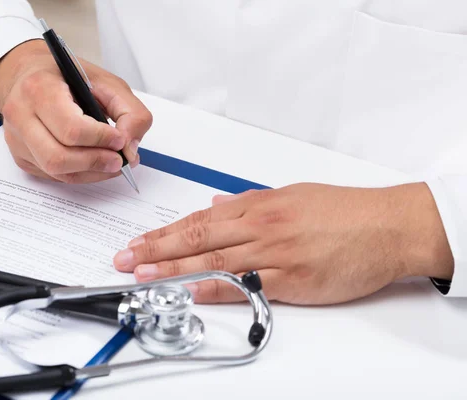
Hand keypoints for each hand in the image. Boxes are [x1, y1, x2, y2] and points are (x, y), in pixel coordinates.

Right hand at [0, 40, 151, 183]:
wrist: (29, 75)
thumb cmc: (67, 78)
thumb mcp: (107, 82)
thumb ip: (130, 112)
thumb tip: (130, 150)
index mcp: (39, 88)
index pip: (71, 128)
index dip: (100, 140)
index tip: (120, 140)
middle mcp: (20, 114)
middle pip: (58, 157)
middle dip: (95, 162)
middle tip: (118, 159)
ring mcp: (16, 139)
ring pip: (55, 171)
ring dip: (90, 172)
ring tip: (110, 162)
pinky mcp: (20, 156)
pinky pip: (52, 176)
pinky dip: (79, 174)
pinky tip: (93, 163)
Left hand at [113, 183, 453, 304]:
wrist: (387, 225)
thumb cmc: (344, 210)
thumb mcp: (292, 194)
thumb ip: (249, 201)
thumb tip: (215, 203)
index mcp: (258, 205)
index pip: (198, 220)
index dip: (164, 232)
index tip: (139, 241)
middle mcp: (261, 226)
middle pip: (196, 238)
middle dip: (155, 249)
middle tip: (125, 258)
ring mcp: (274, 253)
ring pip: (213, 261)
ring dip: (173, 269)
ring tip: (143, 276)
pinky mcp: (291, 279)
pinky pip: (245, 285)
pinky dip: (214, 289)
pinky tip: (190, 291)